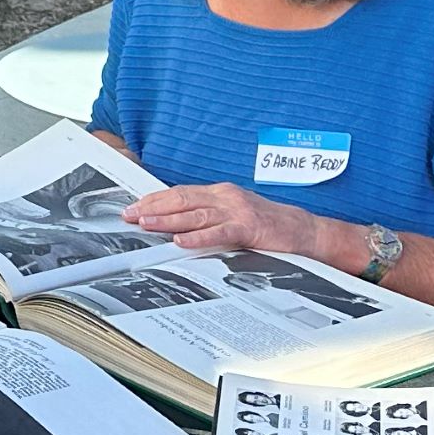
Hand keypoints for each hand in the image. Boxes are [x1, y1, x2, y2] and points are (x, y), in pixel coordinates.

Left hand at [122, 180, 343, 262]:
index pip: (180, 192)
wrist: (303, 230)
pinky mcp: (249, 227)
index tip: (134, 206)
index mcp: (220, 193)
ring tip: (146, 225)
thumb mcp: (233, 215)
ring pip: (195, 213)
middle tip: (130, 215)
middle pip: (182, 199)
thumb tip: (175, 224)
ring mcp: (238, 210)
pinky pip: (219, 232)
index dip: (155, 199)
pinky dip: (198, 237)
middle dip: (153, 207)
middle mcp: (226, 196)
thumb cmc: (267, 225)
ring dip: (168, 220)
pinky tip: (181, 241)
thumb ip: (208, 216)